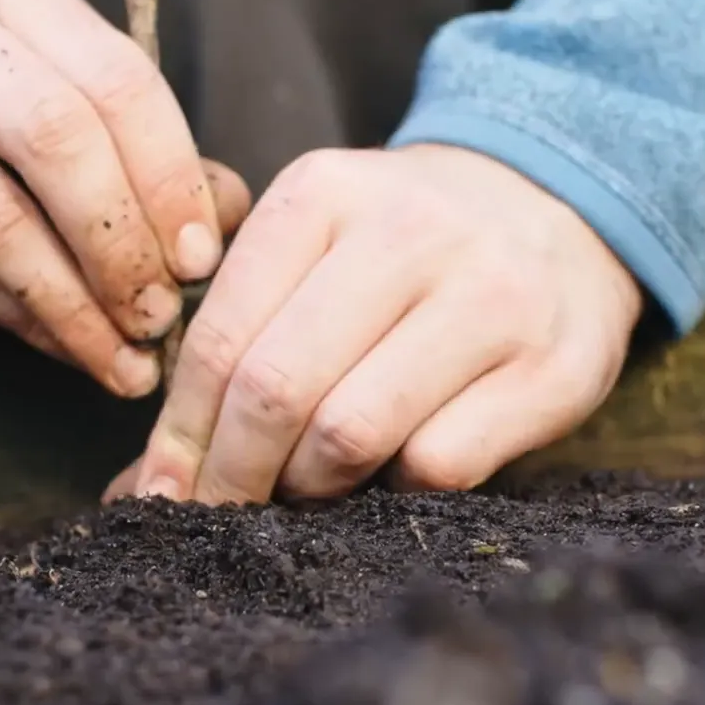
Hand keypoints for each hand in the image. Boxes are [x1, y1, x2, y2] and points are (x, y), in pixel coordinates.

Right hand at [0, 0, 251, 397]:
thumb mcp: (54, 101)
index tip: (203, 260)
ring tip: (124, 359)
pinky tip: (65, 348)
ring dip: (75, 305)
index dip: (171, 179)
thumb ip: (144, 152)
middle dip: (124, 244)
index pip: (119, 82)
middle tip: (161, 317)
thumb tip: (228, 221)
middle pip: (58, 141)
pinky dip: (20, 319)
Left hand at [105, 143, 643, 504]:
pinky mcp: (555, 366)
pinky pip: (440, 464)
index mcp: (325, 194)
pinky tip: (391, 474)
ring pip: (354, 432)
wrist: (560, 206)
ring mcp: (491, 298)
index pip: (221, 339)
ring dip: (311, 487)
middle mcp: (410, 233)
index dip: (179, 435)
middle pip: (278, 389)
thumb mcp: (319, 249)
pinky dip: (396, 490)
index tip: (160, 492)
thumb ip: (238, 339)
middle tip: (222, 510)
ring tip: (306, 490)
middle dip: (233, 473)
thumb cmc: (408, 251)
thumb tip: (144, 484)